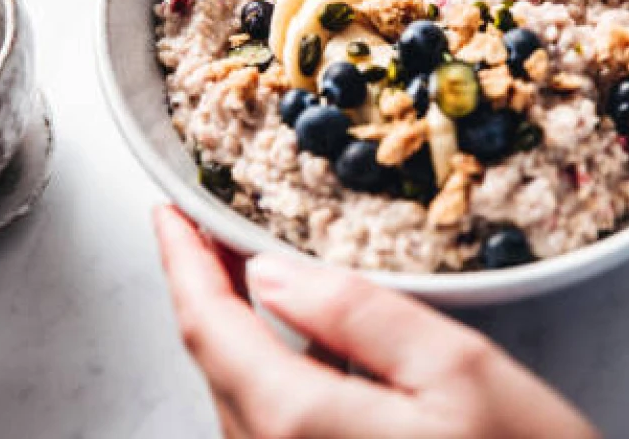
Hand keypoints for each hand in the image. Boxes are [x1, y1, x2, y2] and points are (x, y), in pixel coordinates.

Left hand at [153, 206, 599, 438]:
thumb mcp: (457, 371)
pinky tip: (294, 342)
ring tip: (244, 270)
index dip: (183, 260)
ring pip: (238, 396)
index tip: (171, 211)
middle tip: (211, 226)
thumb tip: (272, 275)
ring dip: (234, 328)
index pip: (210, 327)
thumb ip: (358, 315)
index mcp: (299, 424)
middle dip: (206, 287)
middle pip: (216, 363)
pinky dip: (265, 370)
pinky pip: (269, 427)